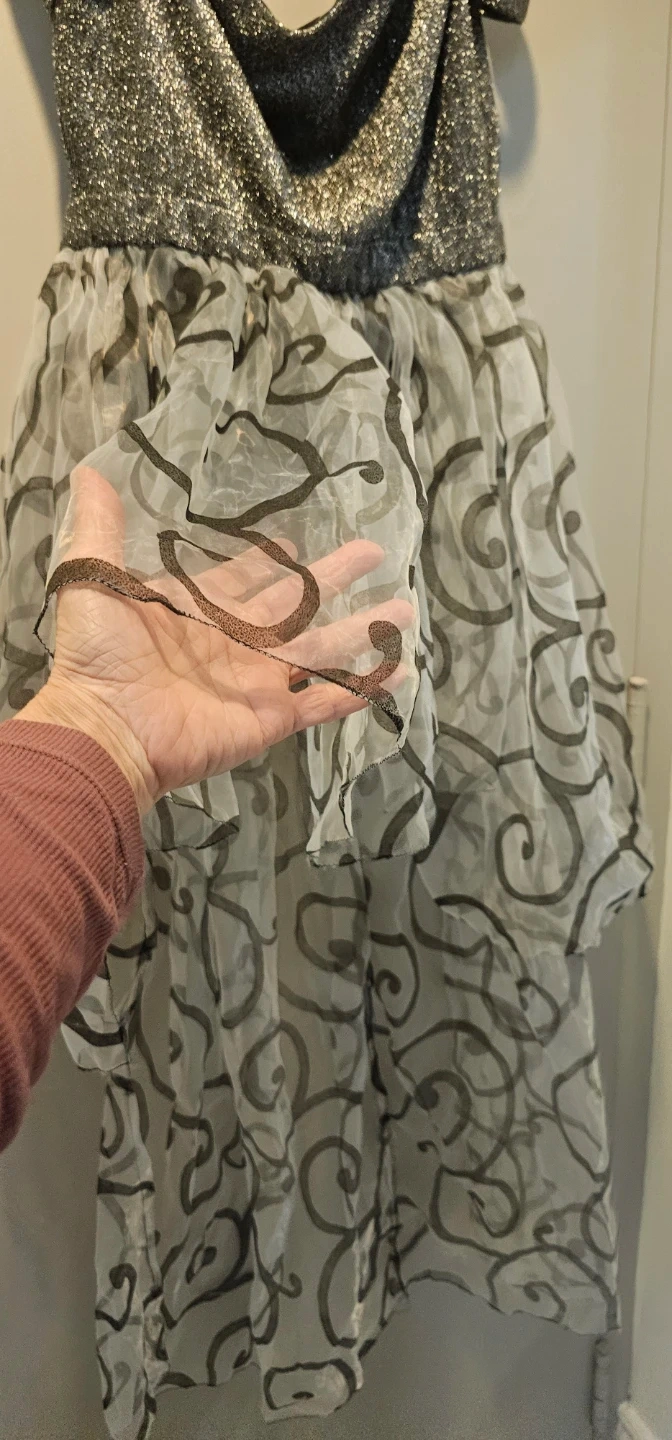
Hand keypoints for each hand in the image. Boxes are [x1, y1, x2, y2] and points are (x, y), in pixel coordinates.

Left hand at [22, 468, 412, 812]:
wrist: (106, 727)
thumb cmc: (98, 656)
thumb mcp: (93, 579)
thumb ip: (101, 527)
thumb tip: (89, 470)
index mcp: (200, 608)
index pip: (245, 579)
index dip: (269, 562)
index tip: (295, 543)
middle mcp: (236, 642)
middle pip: (299, 604)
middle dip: (336, 577)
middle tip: (374, 551)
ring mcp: (258, 682)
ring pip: (323, 649)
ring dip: (364, 630)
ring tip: (407, 609)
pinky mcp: (271, 719)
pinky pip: (324, 703)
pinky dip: (361, 690)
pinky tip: (398, 674)